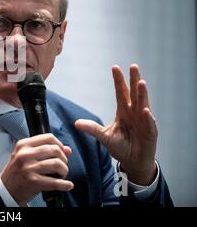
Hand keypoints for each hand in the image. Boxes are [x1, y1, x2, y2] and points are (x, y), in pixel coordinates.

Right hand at [0, 133, 73, 205]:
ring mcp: (28, 168)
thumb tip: (68, 150)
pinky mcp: (33, 181)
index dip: (59, 144)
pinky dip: (64, 184)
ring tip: (61, 175)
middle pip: (54, 150)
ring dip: (64, 171)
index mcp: (23, 145)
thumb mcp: (26, 156)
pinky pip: (55, 182)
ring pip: (57, 164)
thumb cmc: (17, 171)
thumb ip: (46, 150)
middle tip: (61, 165)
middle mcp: (25, 154)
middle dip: (63, 159)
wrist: (6, 189)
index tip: (61, 152)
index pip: (48, 137)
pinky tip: (67, 185)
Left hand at [75, 64, 157, 184]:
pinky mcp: (150, 132)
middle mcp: (134, 112)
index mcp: (123, 111)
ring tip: (141, 82)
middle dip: (134, 80)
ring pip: (143, 104)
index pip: (121, 92)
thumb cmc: (121, 146)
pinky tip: (145, 110)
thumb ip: (92, 129)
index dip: (118, 80)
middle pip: (134, 93)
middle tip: (133, 66)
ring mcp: (143, 121)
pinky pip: (149, 123)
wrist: (133, 160)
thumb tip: (76, 123)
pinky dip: (147, 117)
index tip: (115, 67)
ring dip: (142, 93)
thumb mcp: (105, 137)